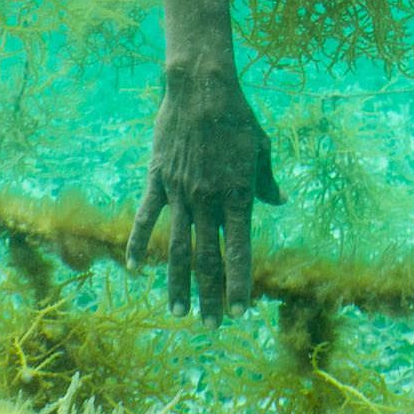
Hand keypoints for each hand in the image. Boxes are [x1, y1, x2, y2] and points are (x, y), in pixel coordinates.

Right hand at [130, 60, 279, 319]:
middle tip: (211, 326)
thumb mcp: (261, 148)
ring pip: (176, 248)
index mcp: (238, 196)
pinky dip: (137, 244)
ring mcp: (181, 192)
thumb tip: (280, 202)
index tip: (242, 312)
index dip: (240, 285)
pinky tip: (134, 269)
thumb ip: (267, 181)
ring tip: (178, 313)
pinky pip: (146, 218)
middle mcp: (209, 201)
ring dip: (177, 284)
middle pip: (207, 259)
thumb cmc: (238, 117)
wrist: (202, 88)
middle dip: (210, 296)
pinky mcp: (158, 179)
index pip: (239, 253)